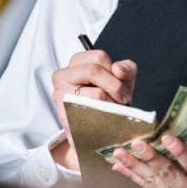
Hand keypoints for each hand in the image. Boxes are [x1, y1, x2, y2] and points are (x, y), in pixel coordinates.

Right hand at [50, 49, 136, 168]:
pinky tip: (106, 119)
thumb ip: (126, 69)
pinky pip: (91, 113)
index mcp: (76, 62)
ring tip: (115, 110)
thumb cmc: (109, 99)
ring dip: (112, 103)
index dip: (115, 71)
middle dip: (115, 87)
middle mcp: (62, 76)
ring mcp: (60, 95)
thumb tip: (118, 70)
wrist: (99, 130)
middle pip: (93, 71)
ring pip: (95, 93)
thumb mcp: (121, 80)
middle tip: (124, 99)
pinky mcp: (64, 116)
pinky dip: (105, 117)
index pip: (99, 57)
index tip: (123, 85)